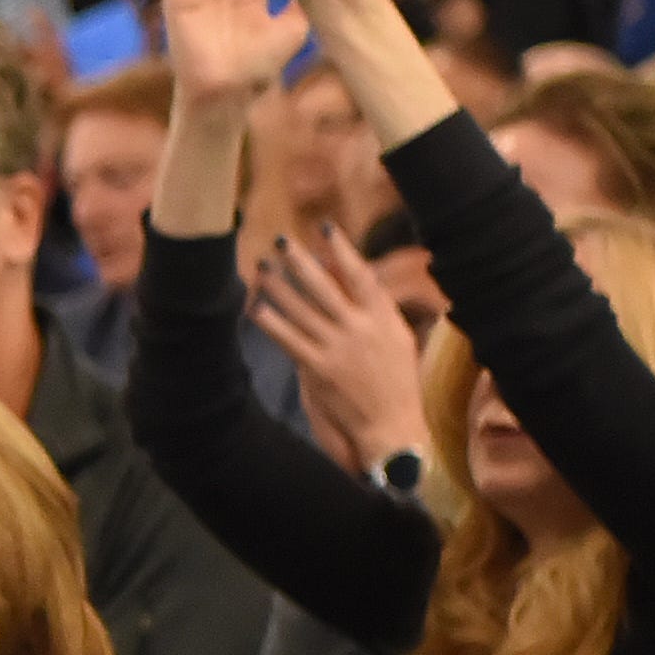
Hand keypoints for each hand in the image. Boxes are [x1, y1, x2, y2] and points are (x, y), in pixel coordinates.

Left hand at [246, 232, 428, 476]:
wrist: (392, 427)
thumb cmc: (397, 382)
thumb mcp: (398, 338)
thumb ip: (378, 308)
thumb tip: (359, 277)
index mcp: (384, 318)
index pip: (361, 275)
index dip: (343, 249)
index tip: (325, 227)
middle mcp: (360, 328)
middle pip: (324, 286)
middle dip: (300, 261)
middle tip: (280, 240)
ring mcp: (338, 348)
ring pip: (302, 310)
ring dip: (279, 286)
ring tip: (261, 267)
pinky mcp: (319, 370)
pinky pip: (290, 340)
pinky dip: (272, 323)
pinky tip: (256, 308)